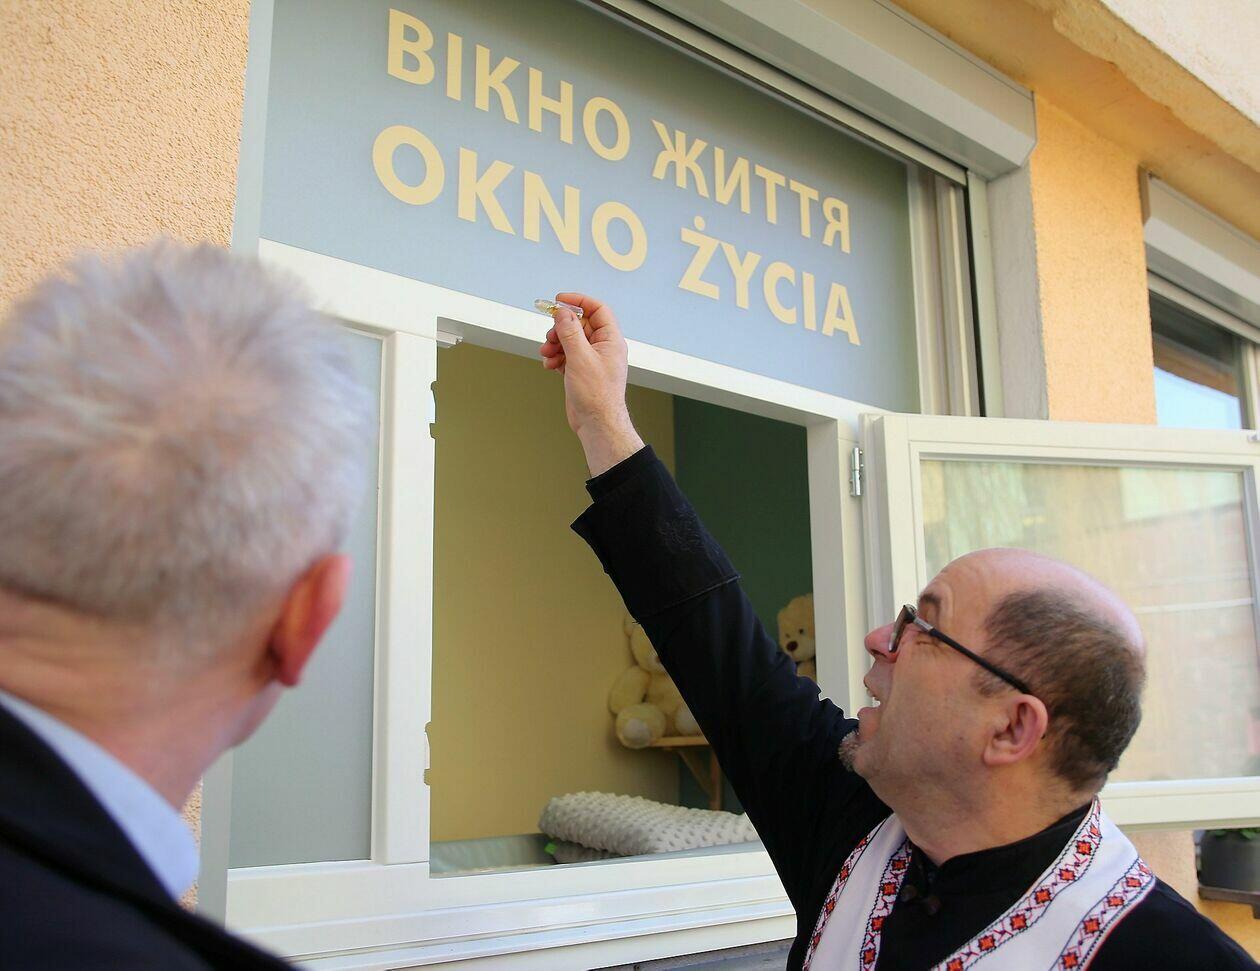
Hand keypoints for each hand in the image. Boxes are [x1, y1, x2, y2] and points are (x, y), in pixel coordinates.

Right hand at [538, 292, 643, 475]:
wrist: (597, 424)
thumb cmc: (597, 395)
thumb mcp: (580, 358)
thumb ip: (570, 332)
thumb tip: (563, 313)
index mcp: (611, 340)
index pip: (597, 310)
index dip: (579, 301)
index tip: (559, 300)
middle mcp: (603, 348)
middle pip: (580, 325)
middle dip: (561, 328)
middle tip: (550, 335)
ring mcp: (592, 360)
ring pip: (570, 341)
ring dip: (555, 343)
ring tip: (547, 353)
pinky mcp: (581, 371)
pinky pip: (566, 355)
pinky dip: (556, 357)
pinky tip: (550, 365)